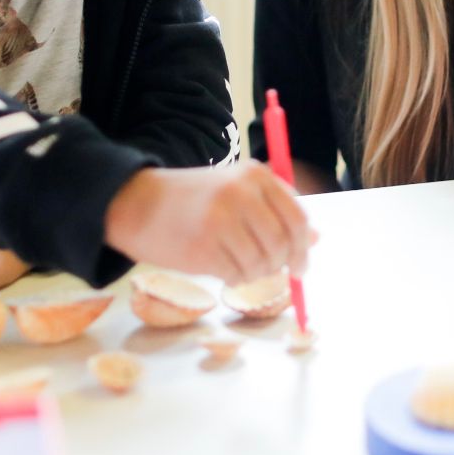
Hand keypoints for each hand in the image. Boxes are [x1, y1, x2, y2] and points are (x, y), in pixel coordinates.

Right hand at [105, 162, 314, 283]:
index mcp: (255, 175)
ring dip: (255, 273)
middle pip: (283, 244)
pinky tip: (219, 266)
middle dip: (281, 264)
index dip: (303, 247)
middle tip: (268, 270)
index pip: (298, 218)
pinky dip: (234, 279)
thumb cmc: (193, 199)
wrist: (136, 203)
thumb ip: (277, 210)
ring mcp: (221, 221)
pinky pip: (237, 276)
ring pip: (262, 265)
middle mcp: (241, 194)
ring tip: (237, 264)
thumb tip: (316, 238)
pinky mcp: (203, 248)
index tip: (301, 265)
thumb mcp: (237, 191)